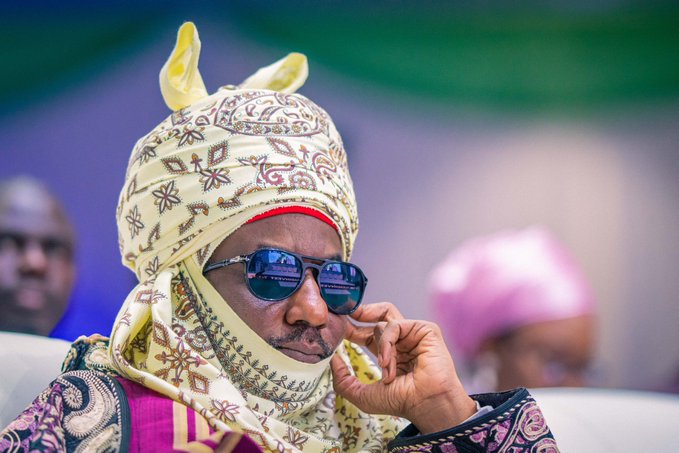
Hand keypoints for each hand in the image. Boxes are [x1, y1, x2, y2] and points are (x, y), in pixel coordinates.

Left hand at [330, 302, 475, 433]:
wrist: (426, 404)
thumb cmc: (401, 402)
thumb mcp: (362, 394)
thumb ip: (343, 380)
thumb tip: (333, 359)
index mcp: (389, 354)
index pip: (367, 333)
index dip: (352, 328)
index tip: (337, 325)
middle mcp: (401, 342)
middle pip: (379, 316)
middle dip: (361, 314)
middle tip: (346, 315)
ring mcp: (413, 335)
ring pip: (385, 321)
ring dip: (379, 344)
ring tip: (382, 364)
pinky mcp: (425, 330)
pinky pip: (397, 325)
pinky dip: (388, 342)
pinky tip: (389, 361)